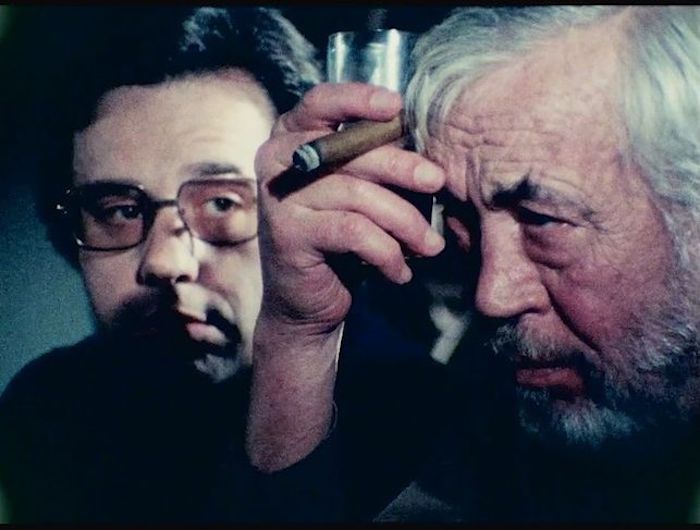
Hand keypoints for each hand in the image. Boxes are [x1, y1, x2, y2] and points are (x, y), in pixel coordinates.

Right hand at [248, 83, 445, 471]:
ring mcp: (278, 197)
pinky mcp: (286, 233)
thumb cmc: (339, 239)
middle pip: (349, 151)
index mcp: (293, 138)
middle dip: (402, 167)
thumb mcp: (358, 193)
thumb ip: (374, 163)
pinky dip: (386, 252)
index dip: (359, 98)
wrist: (308, 301)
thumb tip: (425, 150)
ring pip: (358, 195)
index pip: (321, 102)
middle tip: (437, 182)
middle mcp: (278, 161)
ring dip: (404, 222)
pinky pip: (353, 231)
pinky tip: (400, 271)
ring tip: (430, 245)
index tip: (397, 107)